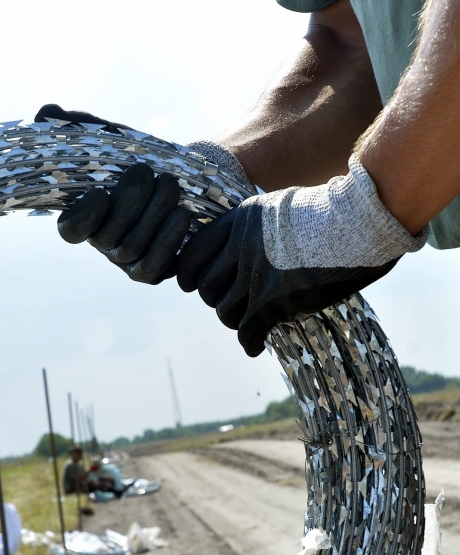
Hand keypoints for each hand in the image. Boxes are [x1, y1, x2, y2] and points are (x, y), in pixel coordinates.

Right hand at [35, 104, 244, 283]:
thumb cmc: (131, 156)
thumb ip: (73, 125)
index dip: (82, 218)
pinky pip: (155, 268)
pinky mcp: (154, 268)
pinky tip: (181, 215)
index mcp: (83, 216)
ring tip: (169, 184)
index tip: (99, 193)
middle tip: (147, 172)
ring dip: (154, 213)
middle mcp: (102, 244)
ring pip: (134, 248)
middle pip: (108, 238)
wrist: (175, 173)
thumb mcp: (104, 136)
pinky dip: (168, 242)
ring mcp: (126, 260)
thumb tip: (45, 112)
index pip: (71, 230)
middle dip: (130, 202)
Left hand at [176, 155, 426, 355]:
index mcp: (240, 220)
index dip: (191, 274)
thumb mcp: (283, 208)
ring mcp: (256, 275)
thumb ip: (257, 227)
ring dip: (235, 321)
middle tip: (233, 305)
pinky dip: (249, 343)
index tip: (196, 284)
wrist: (363, 222)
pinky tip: (256, 346)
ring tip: (250, 323)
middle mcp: (241, 247)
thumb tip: (244, 247)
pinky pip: (247, 332)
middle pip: (205, 287)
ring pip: (224, 311)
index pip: (192, 252)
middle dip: (216, 299)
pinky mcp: (273, 301)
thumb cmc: (335, 214)